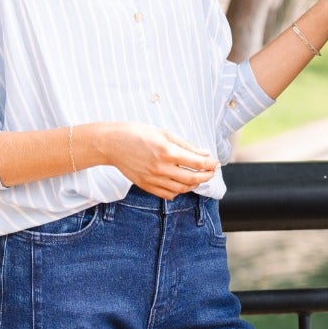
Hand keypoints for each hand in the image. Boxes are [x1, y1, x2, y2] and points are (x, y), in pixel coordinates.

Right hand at [102, 123, 218, 199]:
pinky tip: (181, 184)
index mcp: (167, 152)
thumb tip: (204, 153)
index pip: (197, 163)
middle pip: (192, 179)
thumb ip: (185, 145)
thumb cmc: (137, 133)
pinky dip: (178, 192)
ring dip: (194, 185)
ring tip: (198, 178)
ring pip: (181, 189)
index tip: (216, 163)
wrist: (111, 144)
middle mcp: (161, 168)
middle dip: (206, 176)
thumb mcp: (163, 133)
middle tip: (211, 172)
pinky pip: (167, 194)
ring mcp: (153, 179)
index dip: (210, 164)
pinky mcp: (146, 186)